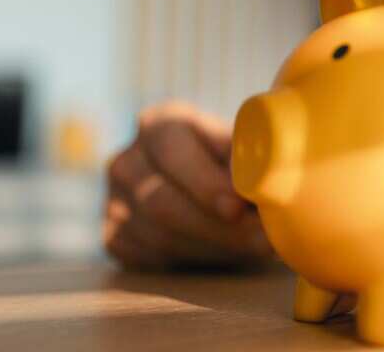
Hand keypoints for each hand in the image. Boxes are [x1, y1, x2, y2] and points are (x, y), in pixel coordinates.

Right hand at [103, 101, 272, 269]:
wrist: (209, 190)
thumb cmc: (232, 161)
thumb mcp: (240, 146)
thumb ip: (248, 155)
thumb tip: (269, 170)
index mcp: (158, 123)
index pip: (173, 149)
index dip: (205, 181)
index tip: (238, 207)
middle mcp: (127, 159)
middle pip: (162, 200)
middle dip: (217, 226)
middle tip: (261, 240)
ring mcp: (114, 200)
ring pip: (159, 234)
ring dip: (214, 246)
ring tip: (258, 248)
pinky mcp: (114, 236)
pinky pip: (151, 257)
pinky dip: (195, 259)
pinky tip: (227, 253)